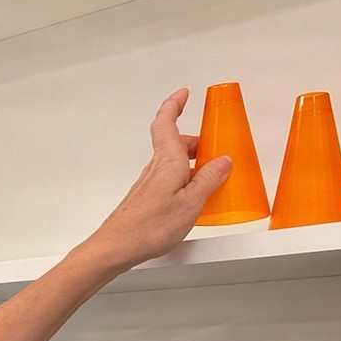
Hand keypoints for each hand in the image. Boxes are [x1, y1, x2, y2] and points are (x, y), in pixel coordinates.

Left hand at [79, 88, 231, 272]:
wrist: (117, 247)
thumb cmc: (148, 227)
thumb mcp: (191, 203)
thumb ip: (208, 180)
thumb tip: (222, 162)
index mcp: (167, 161)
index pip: (166, 122)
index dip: (174, 104)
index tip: (183, 94)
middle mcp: (155, 169)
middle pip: (174, 144)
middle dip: (195, 142)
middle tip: (213, 147)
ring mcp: (149, 184)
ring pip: (172, 163)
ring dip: (191, 162)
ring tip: (210, 175)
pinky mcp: (146, 199)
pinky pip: (169, 180)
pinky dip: (183, 179)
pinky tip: (192, 196)